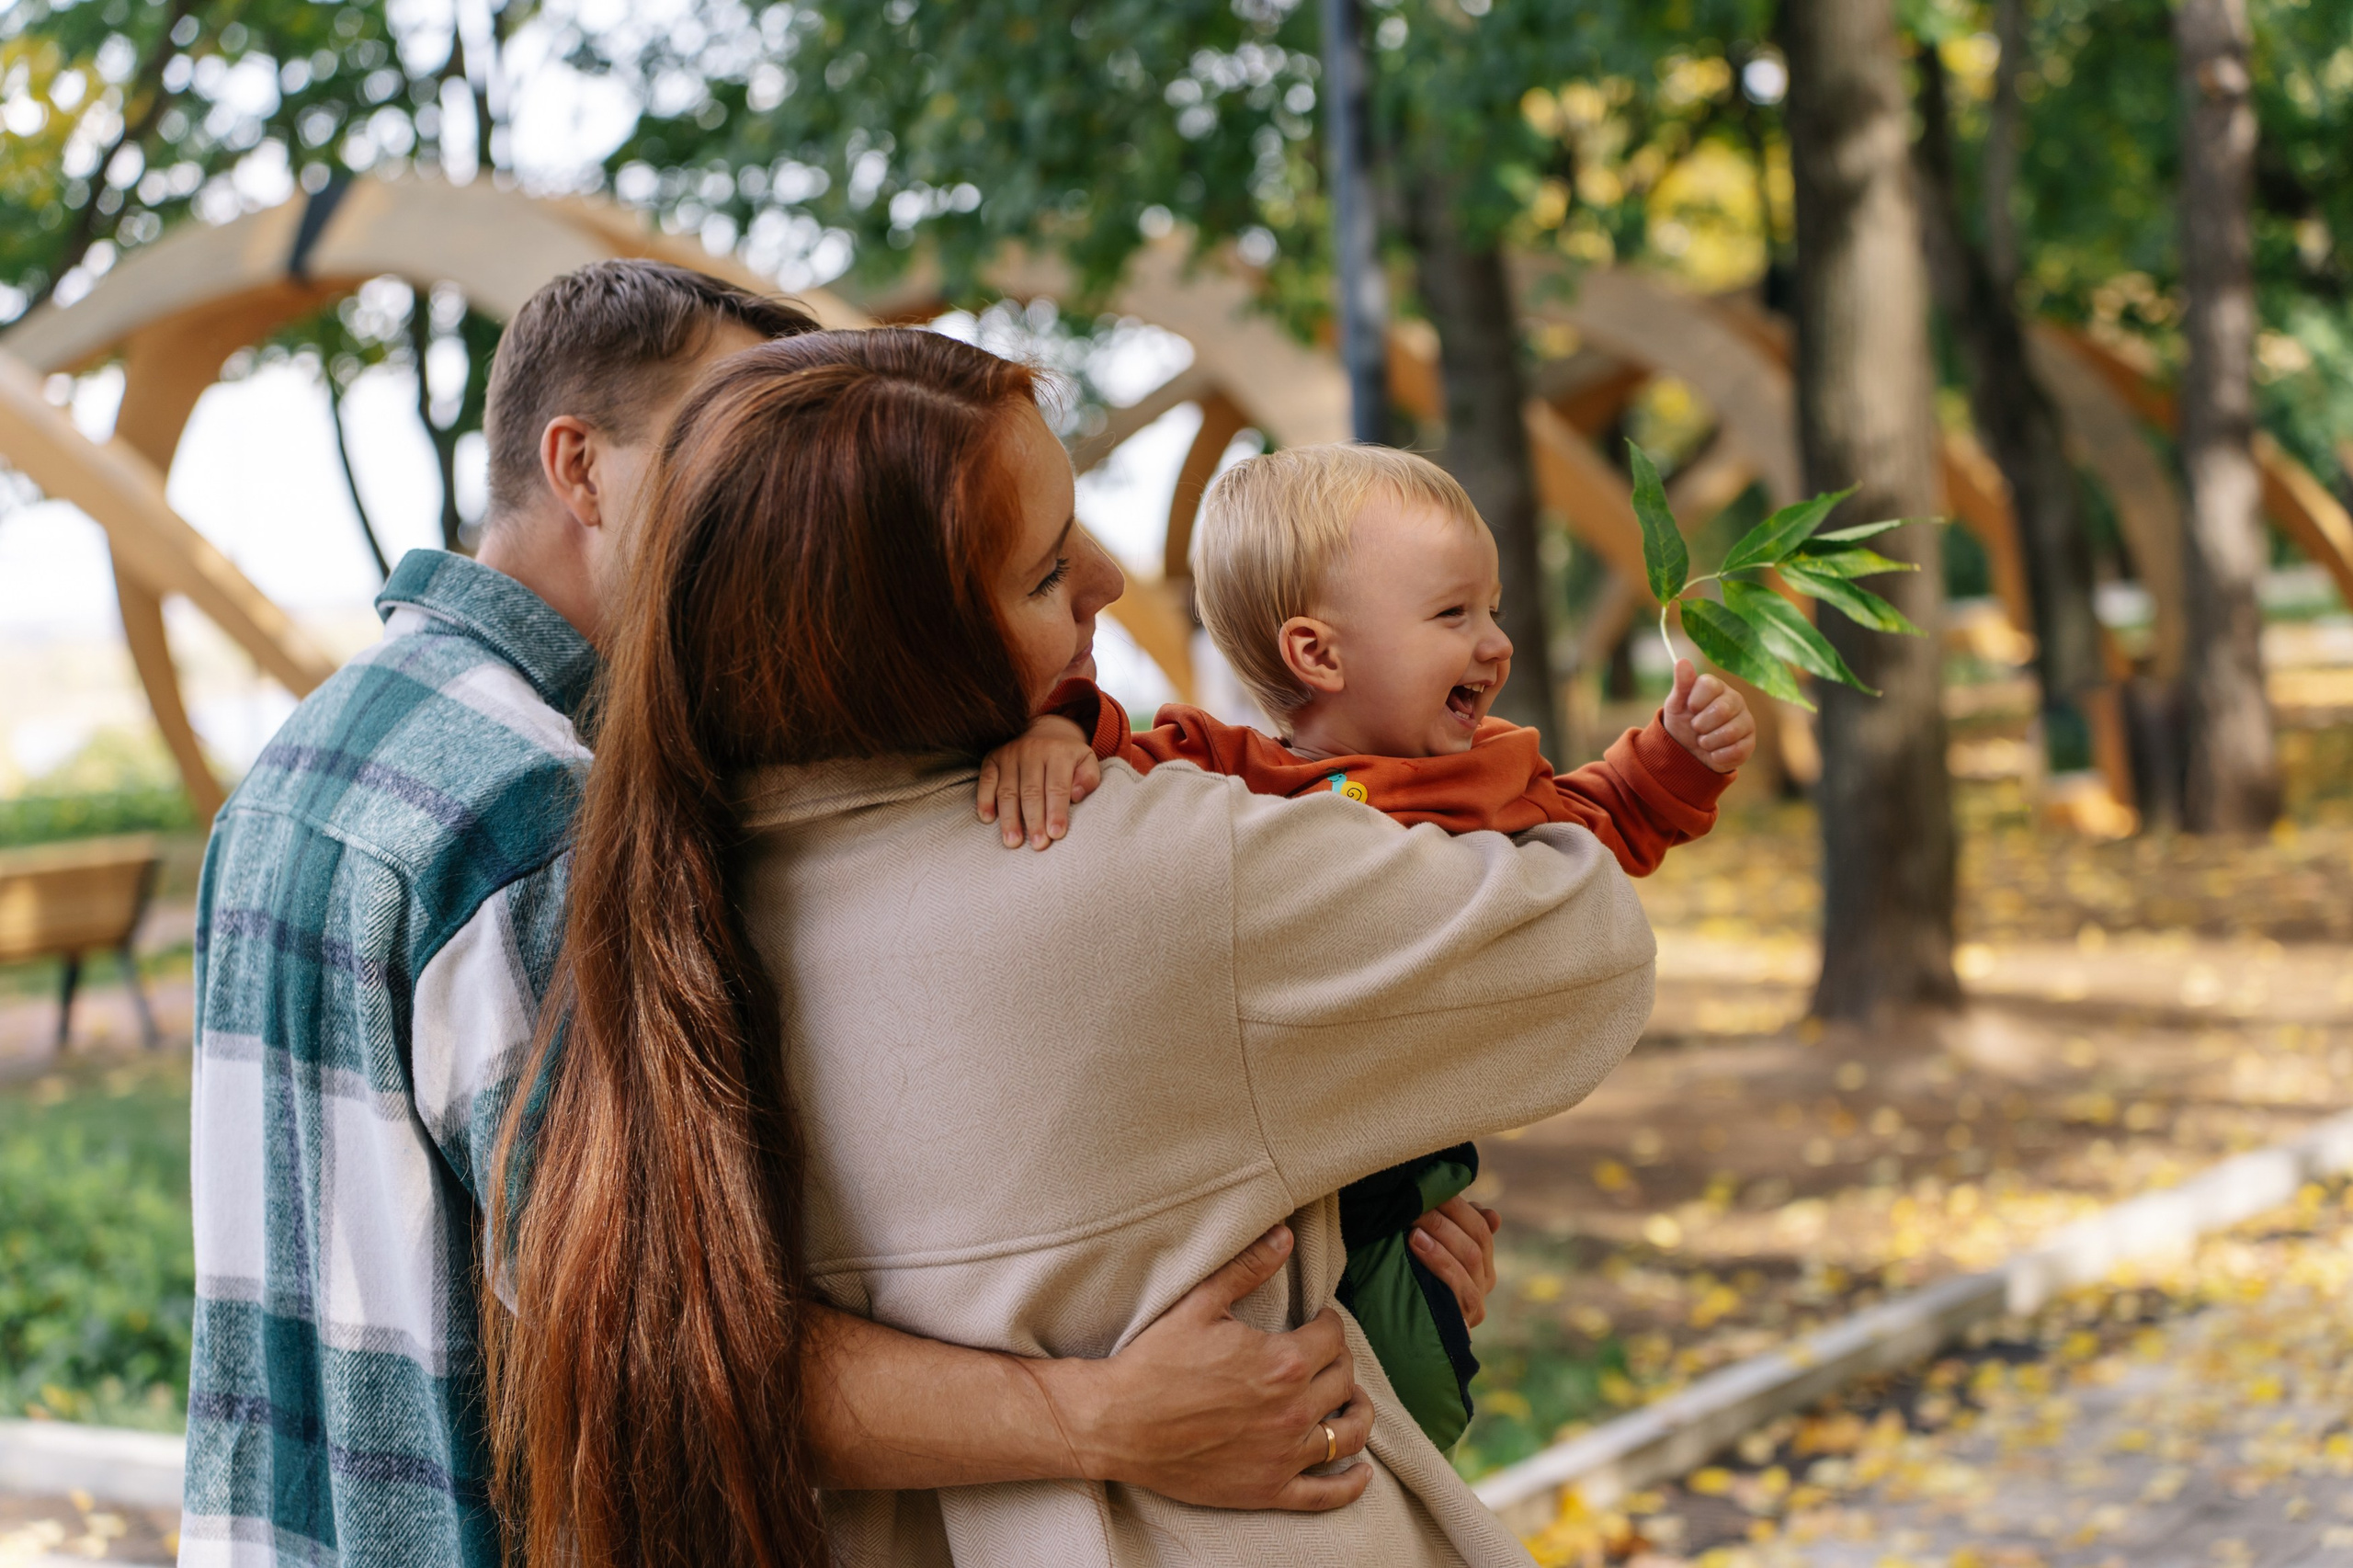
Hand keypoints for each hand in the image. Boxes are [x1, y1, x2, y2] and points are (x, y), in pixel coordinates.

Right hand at [977, 714, 1102, 849]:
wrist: (1044, 729)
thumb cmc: (1068, 757)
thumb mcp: (1086, 761)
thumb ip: (1088, 778)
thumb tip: (1077, 796)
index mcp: (1058, 752)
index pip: (1057, 787)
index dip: (1056, 811)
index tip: (1056, 834)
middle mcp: (1032, 751)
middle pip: (1031, 791)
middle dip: (1034, 820)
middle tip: (1038, 845)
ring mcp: (1010, 754)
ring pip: (1008, 790)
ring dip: (1009, 818)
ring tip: (1013, 842)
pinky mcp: (992, 758)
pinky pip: (986, 780)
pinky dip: (985, 800)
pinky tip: (987, 819)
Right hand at [1040, 1225, 1374, 1510]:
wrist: (1116, 1423)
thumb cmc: (1155, 1361)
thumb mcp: (1200, 1304)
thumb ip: (1248, 1268)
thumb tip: (1285, 1235)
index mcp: (1283, 1363)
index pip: (1332, 1337)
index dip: (1328, 1322)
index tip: (1318, 1320)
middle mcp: (1293, 1412)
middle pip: (1343, 1380)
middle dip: (1339, 1361)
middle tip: (1323, 1354)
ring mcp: (1283, 1456)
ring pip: (1348, 1434)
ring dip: (1358, 1414)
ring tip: (1352, 1402)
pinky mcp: (1268, 1490)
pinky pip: (1326, 1495)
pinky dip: (1351, 1484)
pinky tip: (1360, 1471)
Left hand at [1409, 1197, 1500, 1328]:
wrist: (1397, 1334)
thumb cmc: (1413, 1277)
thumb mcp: (1433, 1249)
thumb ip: (1458, 1227)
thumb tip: (1493, 1216)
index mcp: (1483, 1261)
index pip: (1482, 1228)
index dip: (1461, 1207)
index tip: (1436, 1189)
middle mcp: (1484, 1282)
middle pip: (1477, 1241)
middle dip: (1447, 1217)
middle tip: (1418, 1201)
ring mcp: (1474, 1304)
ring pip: (1470, 1259)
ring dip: (1441, 1235)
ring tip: (1414, 1221)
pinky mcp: (1462, 1322)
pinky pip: (1457, 1287)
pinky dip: (1438, 1260)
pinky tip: (1416, 1244)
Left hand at [1662, 659, 1754, 773]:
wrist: (1688, 751)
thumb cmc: (1683, 722)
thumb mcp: (1676, 704)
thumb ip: (1681, 684)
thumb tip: (1683, 661)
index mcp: (1717, 686)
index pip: (1709, 685)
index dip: (1695, 701)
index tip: (1690, 708)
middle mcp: (1735, 700)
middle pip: (1722, 709)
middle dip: (1701, 724)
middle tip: (1696, 727)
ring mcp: (1745, 720)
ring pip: (1729, 732)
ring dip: (1708, 742)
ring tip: (1704, 741)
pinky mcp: (1750, 742)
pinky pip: (1736, 750)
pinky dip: (1717, 755)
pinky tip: (1713, 752)